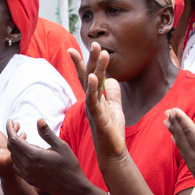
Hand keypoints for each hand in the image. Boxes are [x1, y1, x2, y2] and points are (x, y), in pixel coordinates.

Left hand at [4, 119, 88, 194]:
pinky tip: (25, 152)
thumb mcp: (61, 146)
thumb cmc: (69, 166)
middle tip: (16, 127)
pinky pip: (17, 166)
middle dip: (12, 135)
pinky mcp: (28, 180)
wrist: (72, 189)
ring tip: (23, 137)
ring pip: (13, 156)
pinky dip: (17, 156)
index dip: (10, 129)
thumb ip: (47, 133)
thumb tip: (39, 120)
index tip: (10, 121)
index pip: (14, 140)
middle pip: (11, 147)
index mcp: (33, 156)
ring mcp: (26, 174)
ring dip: (15, 146)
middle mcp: (27, 166)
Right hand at [72, 46, 126, 160]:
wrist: (112, 152)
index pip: (88, 76)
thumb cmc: (111, 132)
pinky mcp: (97, 117)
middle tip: (94, 43)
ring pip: (92, 84)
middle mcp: (91, 101)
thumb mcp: (115, 108)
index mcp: (95, 98)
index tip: (79, 47)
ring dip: (95, 67)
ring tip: (100, 51)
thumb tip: (112, 79)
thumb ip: (113, 93)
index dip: (84, 62)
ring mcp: (93, 108)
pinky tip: (93, 76)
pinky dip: (93, 88)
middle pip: (88, 76)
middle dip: (90, 59)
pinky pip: (93, 100)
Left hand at [168, 108, 194, 194]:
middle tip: (167, 111)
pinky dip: (180, 146)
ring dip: (174, 134)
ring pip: (182, 148)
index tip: (173, 109)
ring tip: (167, 123)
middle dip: (174, 124)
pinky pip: (185, 157)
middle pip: (182, 139)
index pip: (190, 132)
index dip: (182, 120)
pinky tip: (176, 140)